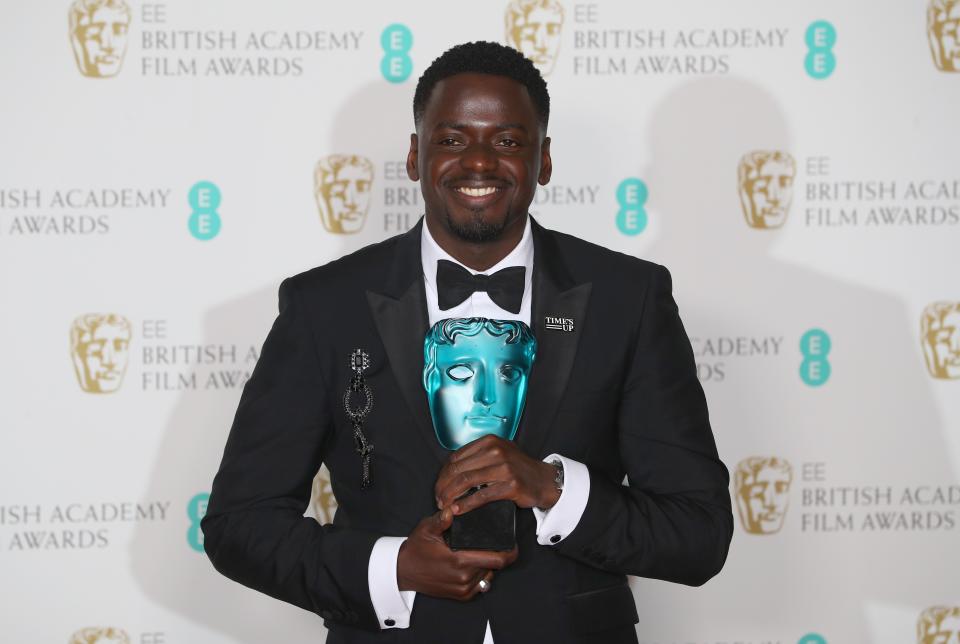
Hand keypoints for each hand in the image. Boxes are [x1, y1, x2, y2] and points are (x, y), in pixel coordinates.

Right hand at [396, 508, 517, 600]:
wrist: (403, 572)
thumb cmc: (416, 549)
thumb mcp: (427, 529)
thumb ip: (442, 519)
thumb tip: (453, 508)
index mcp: (459, 561)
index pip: (497, 559)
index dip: (509, 551)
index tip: (513, 543)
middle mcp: (464, 578)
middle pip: (496, 566)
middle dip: (500, 555)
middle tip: (499, 543)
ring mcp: (464, 589)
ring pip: (490, 574)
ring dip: (490, 564)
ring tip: (482, 551)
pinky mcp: (462, 596)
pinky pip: (482, 584)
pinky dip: (483, 573)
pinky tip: (475, 563)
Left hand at [434, 435, 560, 515]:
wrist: (544, 480)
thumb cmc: (518, 468)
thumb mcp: (499, 453)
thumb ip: (477, 457)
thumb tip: (450, 470)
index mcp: (489, 441)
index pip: (455, 458)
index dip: (443, 475)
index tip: (439, 487)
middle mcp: (496, 451)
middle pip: (458, 470)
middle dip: (443, 487)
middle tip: (438, 499)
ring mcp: (504, 467)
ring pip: (466, 481)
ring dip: (451, 496)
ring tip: (445, 506)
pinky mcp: (511, 485)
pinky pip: (482, 496)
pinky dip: (466, 504)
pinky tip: (458, 510)